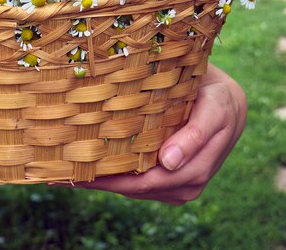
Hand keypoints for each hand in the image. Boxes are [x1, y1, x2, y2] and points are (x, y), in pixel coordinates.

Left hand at [57, 64, 246, 203]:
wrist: (227, 102)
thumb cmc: (218, 98)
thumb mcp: (214, 109)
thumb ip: (195, 135)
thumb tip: (168, 163)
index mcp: (196, 166)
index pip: (147, 180)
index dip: (110, 179)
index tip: (76, 171)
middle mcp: (186, 183)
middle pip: (134, 188)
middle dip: (97, 181)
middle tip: (57, 171)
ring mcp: (176, 185)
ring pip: (132, 188)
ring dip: (100, 181)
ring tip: (62, 170)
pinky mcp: (168, 181)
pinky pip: (136, 182)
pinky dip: (111, 177)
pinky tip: (86, 169)